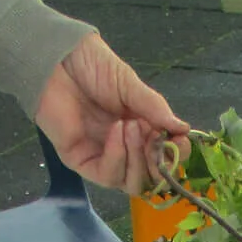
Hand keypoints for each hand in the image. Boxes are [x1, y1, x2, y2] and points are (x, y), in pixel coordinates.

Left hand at [35, 34, 189, 194]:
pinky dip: (117, 156)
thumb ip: (156, 109)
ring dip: (137, 159)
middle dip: (158, 161)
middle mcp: (125, 149)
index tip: (178, 139)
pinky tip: (115, 132)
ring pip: (132, 184)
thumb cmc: (92, 66)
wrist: (57, 58)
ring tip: (130, 126)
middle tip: (153, 135)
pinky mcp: (82, 161)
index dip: (175, 155)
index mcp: (141, 130)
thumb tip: (184, 130)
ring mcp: (104, 157)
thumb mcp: (131, 85)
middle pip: (151, 179)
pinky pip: (107, 175)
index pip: (166, 159)